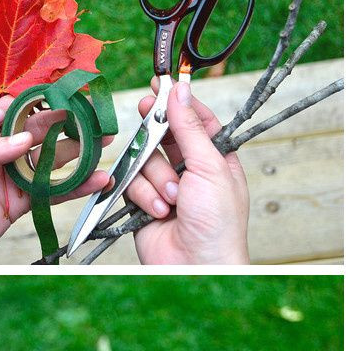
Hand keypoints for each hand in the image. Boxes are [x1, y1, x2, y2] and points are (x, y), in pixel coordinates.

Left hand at [0, 101, 81, 268]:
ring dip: (79, 148)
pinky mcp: (23, 201)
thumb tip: (25, 140)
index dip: (24, 104)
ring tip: (105, 138)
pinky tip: (97, 178)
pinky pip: (53, 190)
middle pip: (38, 127)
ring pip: (52, 156)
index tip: (28, 113)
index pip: (8, 106)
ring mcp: (14, 174)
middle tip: (91, 113)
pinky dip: (76, 185)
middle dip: (65, 119)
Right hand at [130, 82, 249, 269]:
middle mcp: (190, 169)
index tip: (161, 84)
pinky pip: (132, 182)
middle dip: (157, 132)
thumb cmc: (218, 223)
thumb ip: (190, 127)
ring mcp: (166, 186)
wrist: (197, 266)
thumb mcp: (210, 166)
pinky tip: (158, 212)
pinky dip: (143, 196)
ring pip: (145, 158)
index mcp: (216, 158)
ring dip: (156, 177)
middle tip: (146, 111)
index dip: (178, 102)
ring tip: (172, 200)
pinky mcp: (144, 203)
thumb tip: (179, 91)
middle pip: (164, 133)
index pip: (195, 119)